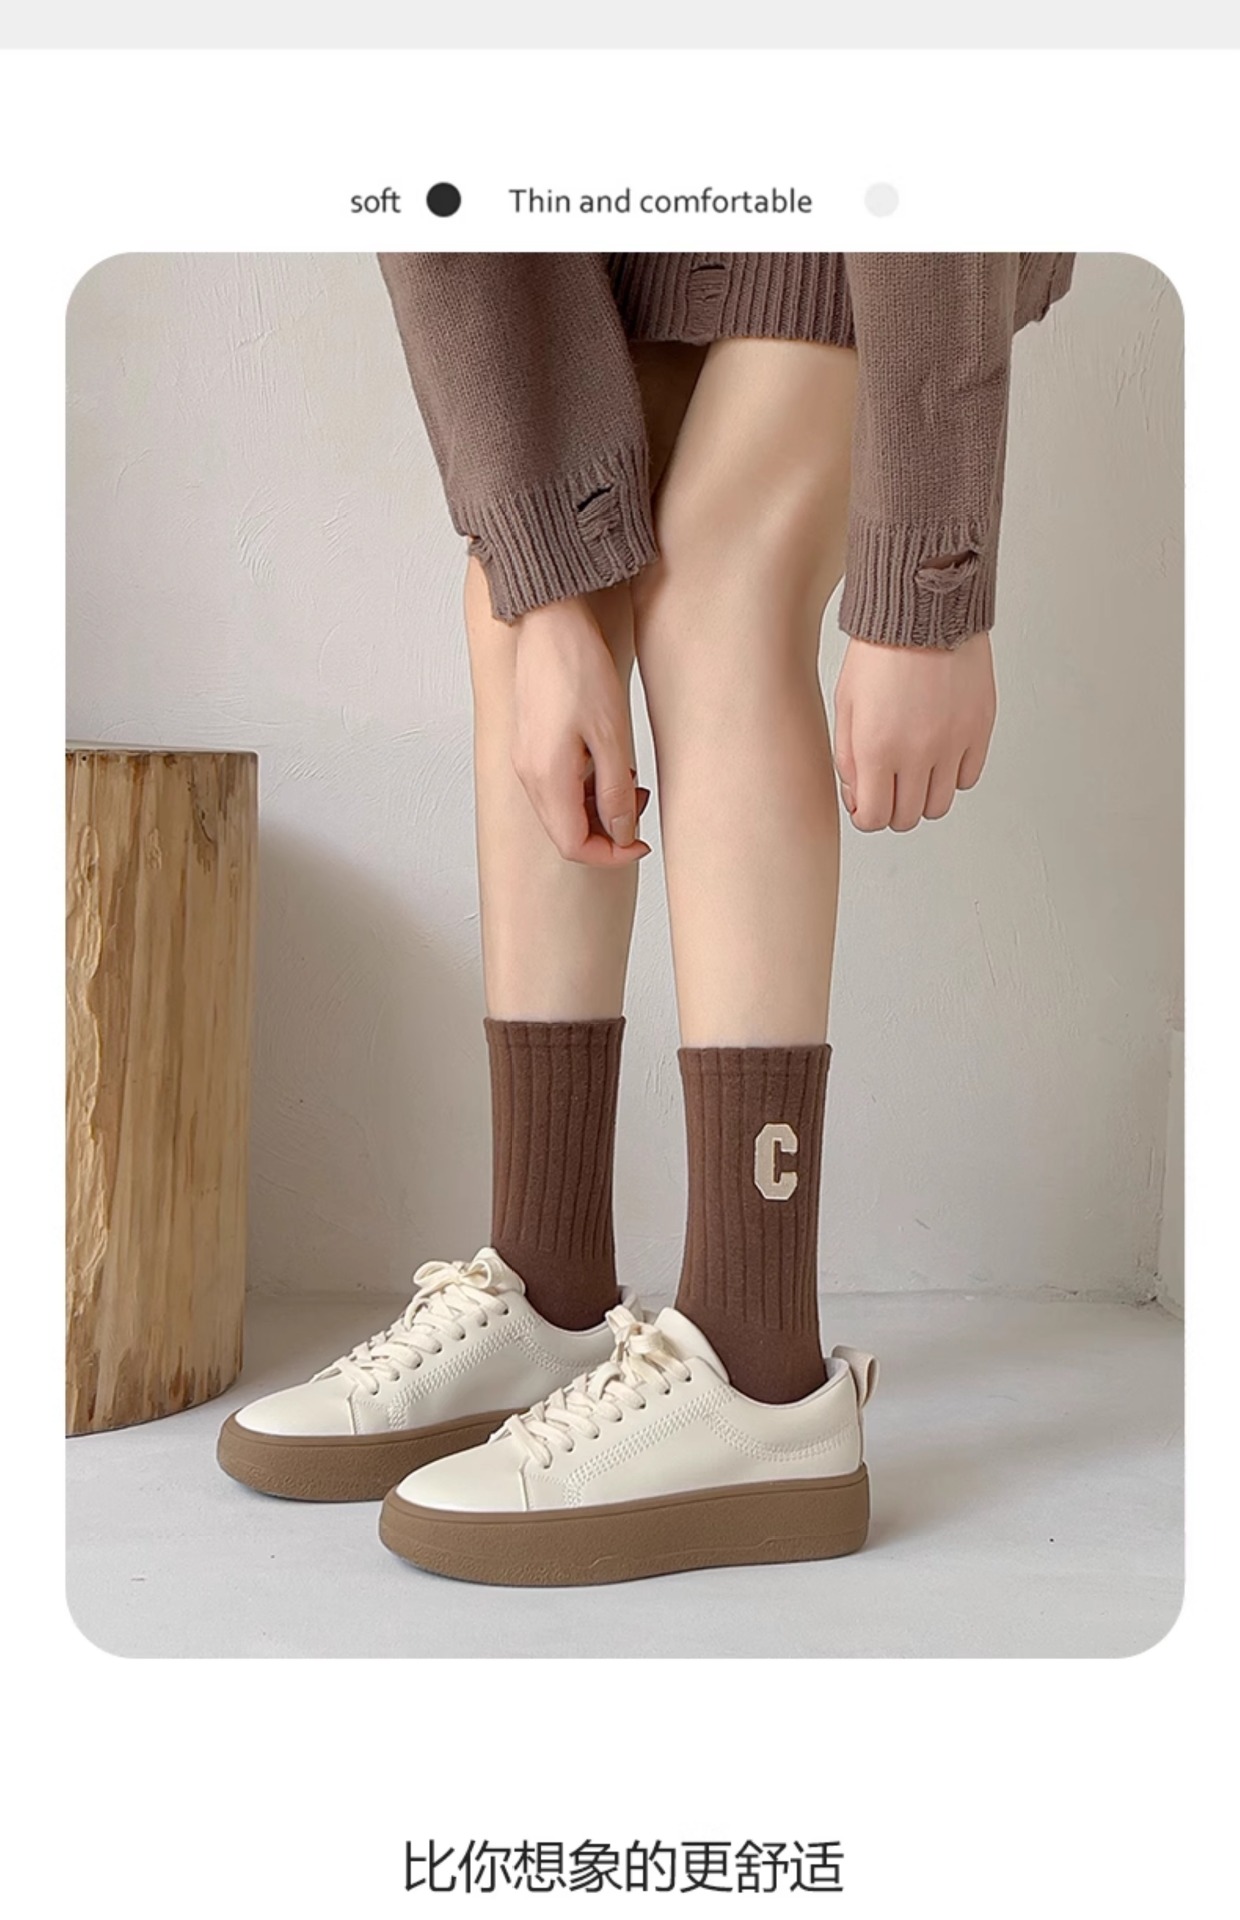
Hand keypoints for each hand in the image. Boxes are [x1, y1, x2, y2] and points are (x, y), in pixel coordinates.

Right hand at [511, 596, 650, 865]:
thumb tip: (621, 833)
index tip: (640, 843)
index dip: (610, 855)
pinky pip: (557, 786)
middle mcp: (529, 776)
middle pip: (566, 832)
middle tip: (641, 806)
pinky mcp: (531, 745)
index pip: (574, 846)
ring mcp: (526, 760)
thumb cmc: (578, 669)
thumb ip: (616, 792)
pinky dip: (585, 788)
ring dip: (598, 808)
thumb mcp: (611, 736)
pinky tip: (609, 764)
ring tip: (631, 781)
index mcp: (546, 779)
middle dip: (607, 831)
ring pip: (562, 810)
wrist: (549, 622)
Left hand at [833, 631, 996, 831]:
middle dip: (893, 808)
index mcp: (878, 749)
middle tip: (888, 785)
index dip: (866, 814)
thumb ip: (848, 759)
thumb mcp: (846, 705)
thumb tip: (860, 796)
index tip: (865, 800)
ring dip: (924, 796)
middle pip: (908, 818)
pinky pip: (968, 778)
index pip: (874, 818)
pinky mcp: (979, 730)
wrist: (924, 611)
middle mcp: (919, 753)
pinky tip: (939, 754)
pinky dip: (953, 775)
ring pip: (941, 805)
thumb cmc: (880, 652)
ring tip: (914, 770)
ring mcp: (953, 744)